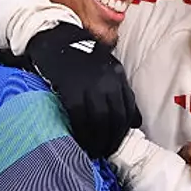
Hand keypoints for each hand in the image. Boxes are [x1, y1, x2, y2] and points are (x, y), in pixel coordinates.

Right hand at [26, 23, 141, 158]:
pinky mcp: (71, 88)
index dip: (124, 130)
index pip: (128, 108)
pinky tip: (79, 140)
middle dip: (111, 139)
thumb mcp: (106, 69)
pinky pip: (79, 116)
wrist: (54, 38)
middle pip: (116, 117)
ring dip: (97, 140)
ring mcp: (90, 83)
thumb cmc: (79, 56)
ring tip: (93, 151)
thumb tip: (136, 122)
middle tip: (104, 152)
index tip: (116, 143)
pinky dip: (81, 131)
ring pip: (100, 119)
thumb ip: (120, 93)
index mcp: (118, 75)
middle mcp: (108, 80)